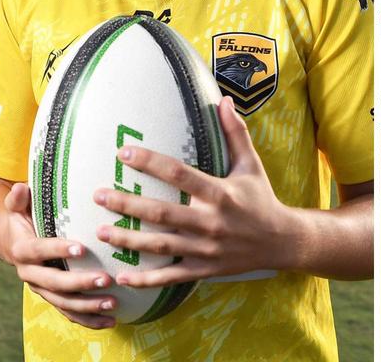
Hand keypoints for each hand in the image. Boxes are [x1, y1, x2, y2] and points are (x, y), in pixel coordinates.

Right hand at [3, 183, 117, 328]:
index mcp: (23, 250)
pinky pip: (69, 313)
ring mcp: (42, 289)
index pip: (40, 251)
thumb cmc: (24, 219)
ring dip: (88, 305)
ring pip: (63, 302)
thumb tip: (20, 186)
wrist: (12, 243)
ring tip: (113, 303)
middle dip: (80, 283)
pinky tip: (111, 321)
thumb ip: (19, 199)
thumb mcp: (18, 207)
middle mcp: (30, 273)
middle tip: (106, 279)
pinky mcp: (53, 298)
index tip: (81, 248)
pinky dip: (88, 319)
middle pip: (54, 282)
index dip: (58, 250)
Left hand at [93, 96, 294, 286]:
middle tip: (98, 195)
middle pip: (162, 212)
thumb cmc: (262, 199)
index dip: (151, 162)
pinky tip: (123, 276)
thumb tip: (224, 101)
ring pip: (161, 245)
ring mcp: (207, 248)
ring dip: (128, 239)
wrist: (282, 241)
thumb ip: (236, 134)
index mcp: (221, 193)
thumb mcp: (251, 165)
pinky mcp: (205, 268)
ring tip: (100, 230)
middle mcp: (212, 221)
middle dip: (127, 203)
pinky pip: (171, 276)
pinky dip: (147, 279)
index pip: (180, 174)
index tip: (124, 153)